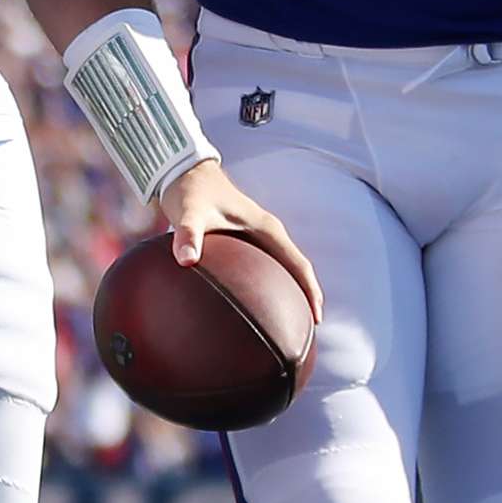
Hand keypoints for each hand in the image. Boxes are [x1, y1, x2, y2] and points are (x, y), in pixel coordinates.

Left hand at [152, 160, 323, 319]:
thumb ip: (188, 236)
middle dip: (304, 297)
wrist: (184, 173)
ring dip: (287, 293)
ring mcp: (256, 237)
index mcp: (266, 228)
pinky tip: (251, 305)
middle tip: (307, 329)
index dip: (310, 290)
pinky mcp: (243, 241)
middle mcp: (267, 233)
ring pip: (281, 269)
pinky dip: (264, 286)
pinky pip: (262, 268)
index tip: (317, 317)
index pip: (298, 263)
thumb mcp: (189, 213)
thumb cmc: (192, 192)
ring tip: (286, 323)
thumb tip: (185, 261)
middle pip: (295, 270)